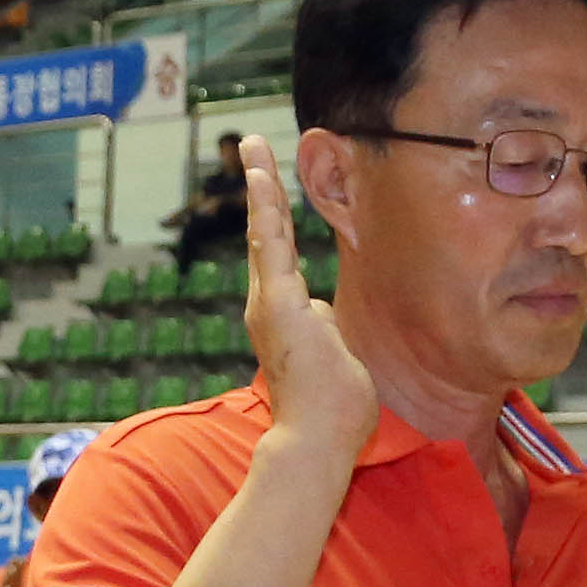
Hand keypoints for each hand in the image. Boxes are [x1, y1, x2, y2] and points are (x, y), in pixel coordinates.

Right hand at [236, 133, 373, 456]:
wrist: (315, 441)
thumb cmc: (332, 411)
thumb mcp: (335, 356)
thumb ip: (326, 329)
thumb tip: (325, 314)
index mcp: (282, 314)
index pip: (278, 252)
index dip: (274, 212)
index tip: (269, 180)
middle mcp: (267, 304)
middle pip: (265, 232)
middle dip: (259, 185)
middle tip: (250, 145)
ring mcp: (270, 302)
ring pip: (266, 231)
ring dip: (259, 185)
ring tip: (253, 147)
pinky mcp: (277, 304)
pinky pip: (270, 245)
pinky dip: (264, 209)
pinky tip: (260, 178)